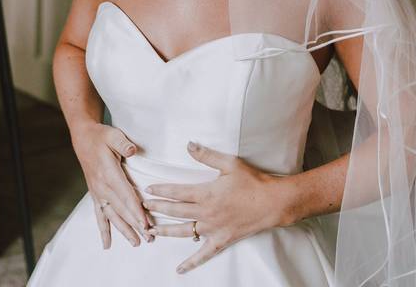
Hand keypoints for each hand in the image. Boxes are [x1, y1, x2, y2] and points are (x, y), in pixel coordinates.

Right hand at [70, 121, 152, 247]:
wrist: (83, 138)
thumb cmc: (101, 136)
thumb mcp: (113, 135)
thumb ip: (123, 143)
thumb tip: (133, 150)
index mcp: (109, 173)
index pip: (126, 195)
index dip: (136, 210)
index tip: (145, 224)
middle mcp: (102, 186)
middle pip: (121, 209)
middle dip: (135, 225)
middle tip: (148, 238)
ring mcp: (98, 192)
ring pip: (112, 216)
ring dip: (123, 230)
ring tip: (136, 243)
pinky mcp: (95, 195)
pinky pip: (99, 215)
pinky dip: (103, 230)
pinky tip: (107, 244)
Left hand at [143, 142, 295, 273]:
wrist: (272, 203)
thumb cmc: (253, 182)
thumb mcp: (230, 164)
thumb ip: (207, 155)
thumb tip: (189, 145)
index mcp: (206, 193)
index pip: (177, 192)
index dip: (161, 190)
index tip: (149, 189)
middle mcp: (206, 213)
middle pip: (175, 211)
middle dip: (157, 208)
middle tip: (143, 206)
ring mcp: (212, 229)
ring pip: (183, 231)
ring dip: (165, 230)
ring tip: (151, 230)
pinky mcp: (221, 240)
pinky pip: (203, 254)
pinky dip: (191, 263)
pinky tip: (180, 269)